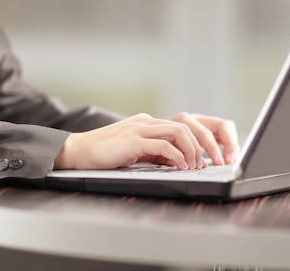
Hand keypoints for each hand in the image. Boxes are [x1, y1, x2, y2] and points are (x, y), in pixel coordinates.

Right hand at [54, 113, 238, 169]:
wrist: (78, 152)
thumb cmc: (104, 155)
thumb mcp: (135, 152)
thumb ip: (156, 153)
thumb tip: (178, 162)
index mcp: (148, 123)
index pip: (182, 125)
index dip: (200, 140)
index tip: (209, 156)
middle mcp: (147, 122)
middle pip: (186, 125)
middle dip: (204, 143)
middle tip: (211, 162)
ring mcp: (140, 128)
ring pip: (179, 132)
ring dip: (193, 150)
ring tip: (197, 166)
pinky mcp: (133, 140)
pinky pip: (164, 145)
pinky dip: (177, 157)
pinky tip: (182, 168)